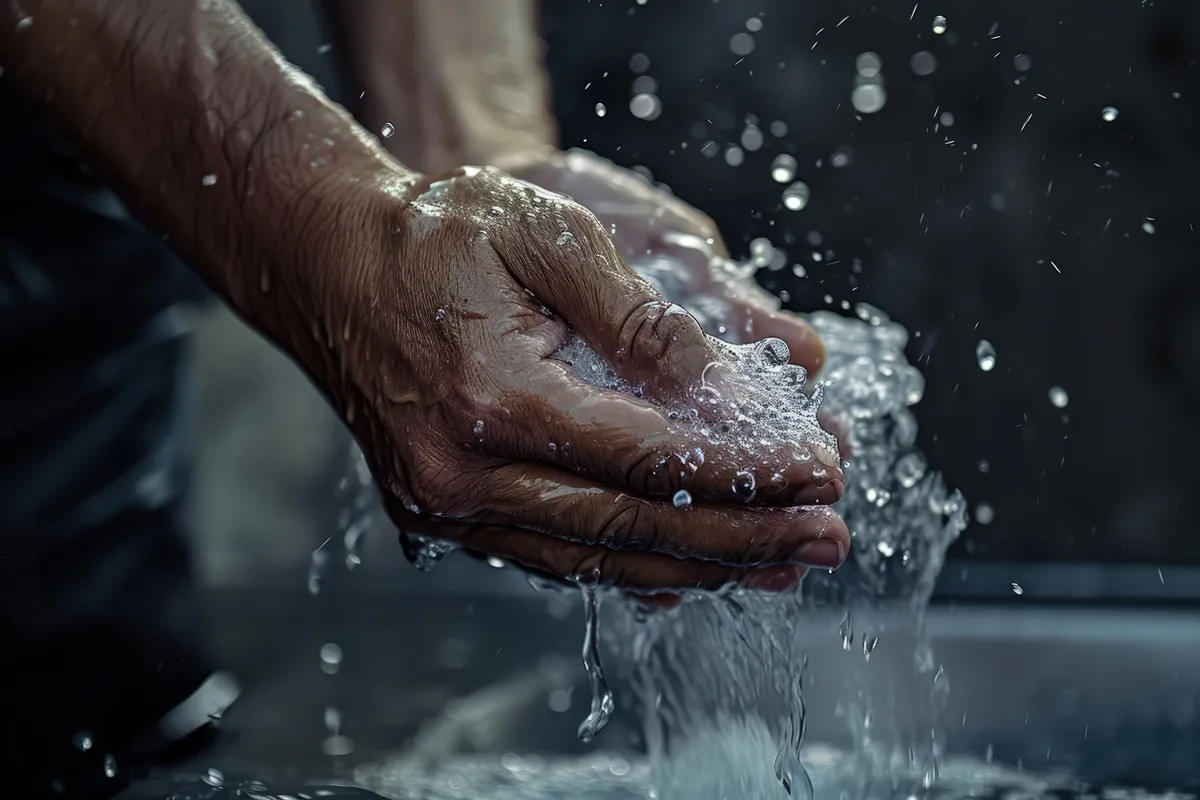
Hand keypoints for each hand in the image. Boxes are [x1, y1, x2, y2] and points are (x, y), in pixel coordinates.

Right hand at [317, 164, 847, 593]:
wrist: (329, 266)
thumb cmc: (431, 237)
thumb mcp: (541, 233)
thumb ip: (632, 311)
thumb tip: (713, 376)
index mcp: (491, 399)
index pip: (645, 458)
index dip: (742, 472)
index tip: (817, 470)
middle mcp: (463, 475)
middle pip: (629, 529)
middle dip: (743, 540)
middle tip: (828, 538)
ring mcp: (448, 508)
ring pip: (595, 559)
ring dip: (698, 567)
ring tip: (783, 565)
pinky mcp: (446, 516)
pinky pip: (555, 556)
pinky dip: (631, 562)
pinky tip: (691, 565)